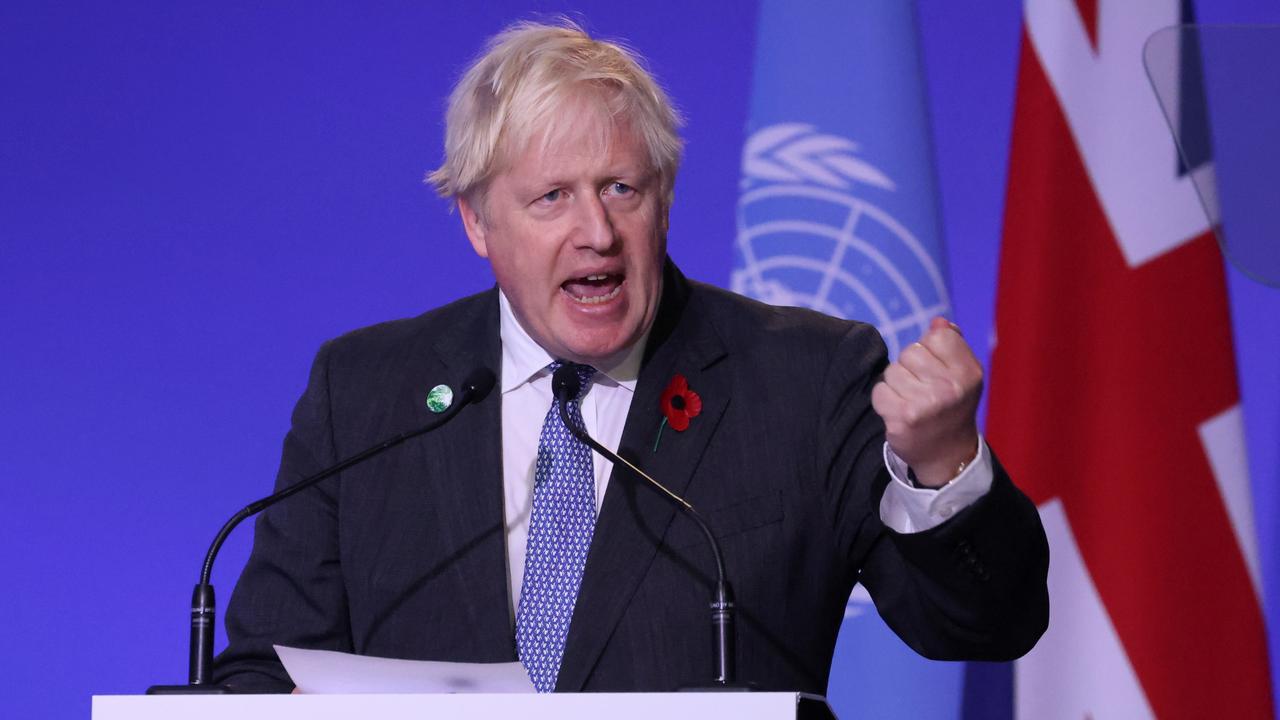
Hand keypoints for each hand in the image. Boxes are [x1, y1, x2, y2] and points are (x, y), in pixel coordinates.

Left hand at [871, 317, 981, 486]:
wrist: (947, 453)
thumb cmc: (952, 405)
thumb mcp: (962, 373)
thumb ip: (952, 343)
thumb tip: (937, 322)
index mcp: (968, 372)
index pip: (937, 335)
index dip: (931, 349)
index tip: (937, 369)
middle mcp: (950, 388)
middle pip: (910, 351)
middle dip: (911, 367)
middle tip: (923, 388)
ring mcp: (926, 404)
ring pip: (892, 371)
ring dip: (897, 384)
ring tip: (912, 401)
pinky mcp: (902, 419)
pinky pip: (879, 391)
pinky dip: (885, 400)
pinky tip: (900, 412)